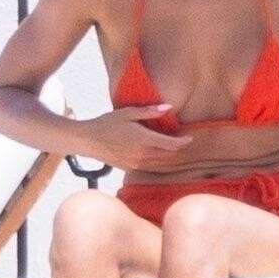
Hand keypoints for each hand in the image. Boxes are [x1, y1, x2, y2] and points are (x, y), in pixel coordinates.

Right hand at [78, 105, 193, 170]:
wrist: (88, 140)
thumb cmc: (107, 123)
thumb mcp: (128, 113)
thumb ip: (149, 111)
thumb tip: (169, 108)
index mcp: (144, 140)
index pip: (171, 145)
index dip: (183, 142)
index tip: (189, 138)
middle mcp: (142, 155)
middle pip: (169, 157)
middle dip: (180, 151)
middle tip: (186, 144)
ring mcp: (136, 164)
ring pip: (161, 166)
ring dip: (172, 160)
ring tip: (178, 152)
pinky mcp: (130, 169)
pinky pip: (151, 169)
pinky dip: (160, 165)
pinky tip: (163, 159)